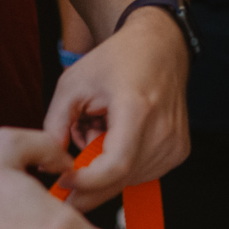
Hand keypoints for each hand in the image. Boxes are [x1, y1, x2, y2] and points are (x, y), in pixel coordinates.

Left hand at [44, 7, 189, 209]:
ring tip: (101, 128)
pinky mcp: (179, 151)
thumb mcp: (73, 83)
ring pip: (127, 180)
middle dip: (88, 179)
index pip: (115, 167)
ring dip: (105, 167)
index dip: (86, 182)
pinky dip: (122, 164)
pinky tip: (118, 136)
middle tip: (71, 159)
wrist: (160, 46)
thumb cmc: (117, 60)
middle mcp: (162, 130)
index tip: (64, 180)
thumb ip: (55, 125)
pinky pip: (141, 173)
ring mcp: (174, 143)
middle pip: (119, 179)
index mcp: (137, 109)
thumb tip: (48, 166)